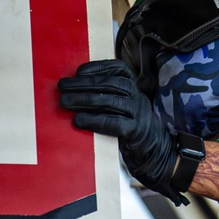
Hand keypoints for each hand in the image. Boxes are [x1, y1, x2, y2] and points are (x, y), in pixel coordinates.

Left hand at [58, 59, 184, 204]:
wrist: (155, 151)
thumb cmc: (131, 127)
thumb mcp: (125, 106)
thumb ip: (108, 95)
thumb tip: (75, 88)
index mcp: (134, 88)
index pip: (118, 69)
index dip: (98, 67)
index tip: (78, 71)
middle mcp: (137, 97)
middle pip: (109, 84)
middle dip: (83, 83)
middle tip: (63, 86)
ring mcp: (138, 113)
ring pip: (110, 101)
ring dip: (84, 99)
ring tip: (65, 101)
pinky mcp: (135, 131)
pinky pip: (113, 123)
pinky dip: (94, 121)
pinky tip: (78, 121)